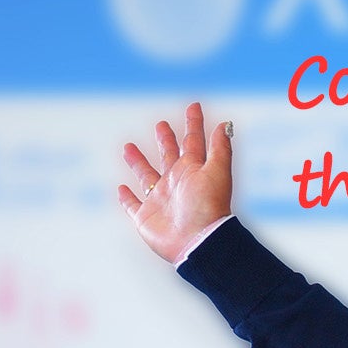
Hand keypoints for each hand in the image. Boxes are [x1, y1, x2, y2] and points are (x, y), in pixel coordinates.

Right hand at [117, 101, 232, 263]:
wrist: (198, 242)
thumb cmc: (209, 207)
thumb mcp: (217, 172)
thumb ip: (219, 148)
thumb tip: (226, 124)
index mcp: (194, 171)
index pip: (193, 142)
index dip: (194, 123)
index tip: (194, 106)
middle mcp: (177, 183)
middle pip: (169, 156)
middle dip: (166, 140)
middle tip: (161, 124)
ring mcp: (161, 200)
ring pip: (146, 176)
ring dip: (138, 162)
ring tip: (128, 147)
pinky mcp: (146, 217)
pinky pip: (133, 206)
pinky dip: (126, 198)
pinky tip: (121, 189)